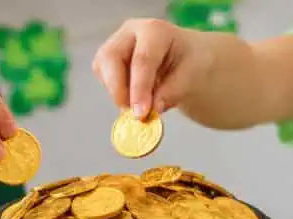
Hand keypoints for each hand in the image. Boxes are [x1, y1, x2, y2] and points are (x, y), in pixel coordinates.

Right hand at [93, 19, 213, 118]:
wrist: (186, 59)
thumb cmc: (190, 64)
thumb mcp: (190, 78)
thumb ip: (170, 93)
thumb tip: (152, 109)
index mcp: (155, 30)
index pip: (142, 59)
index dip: (139, 88)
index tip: (140, 114)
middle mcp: (130, 32)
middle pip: (110, 58)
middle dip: (118, 89)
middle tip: (133, 113)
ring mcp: (116, 44)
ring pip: (102, 70)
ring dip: (118, 93)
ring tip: (140, 105)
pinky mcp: (108, 61)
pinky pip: (105, 80)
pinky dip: (118, 94)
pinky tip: (135, 97)